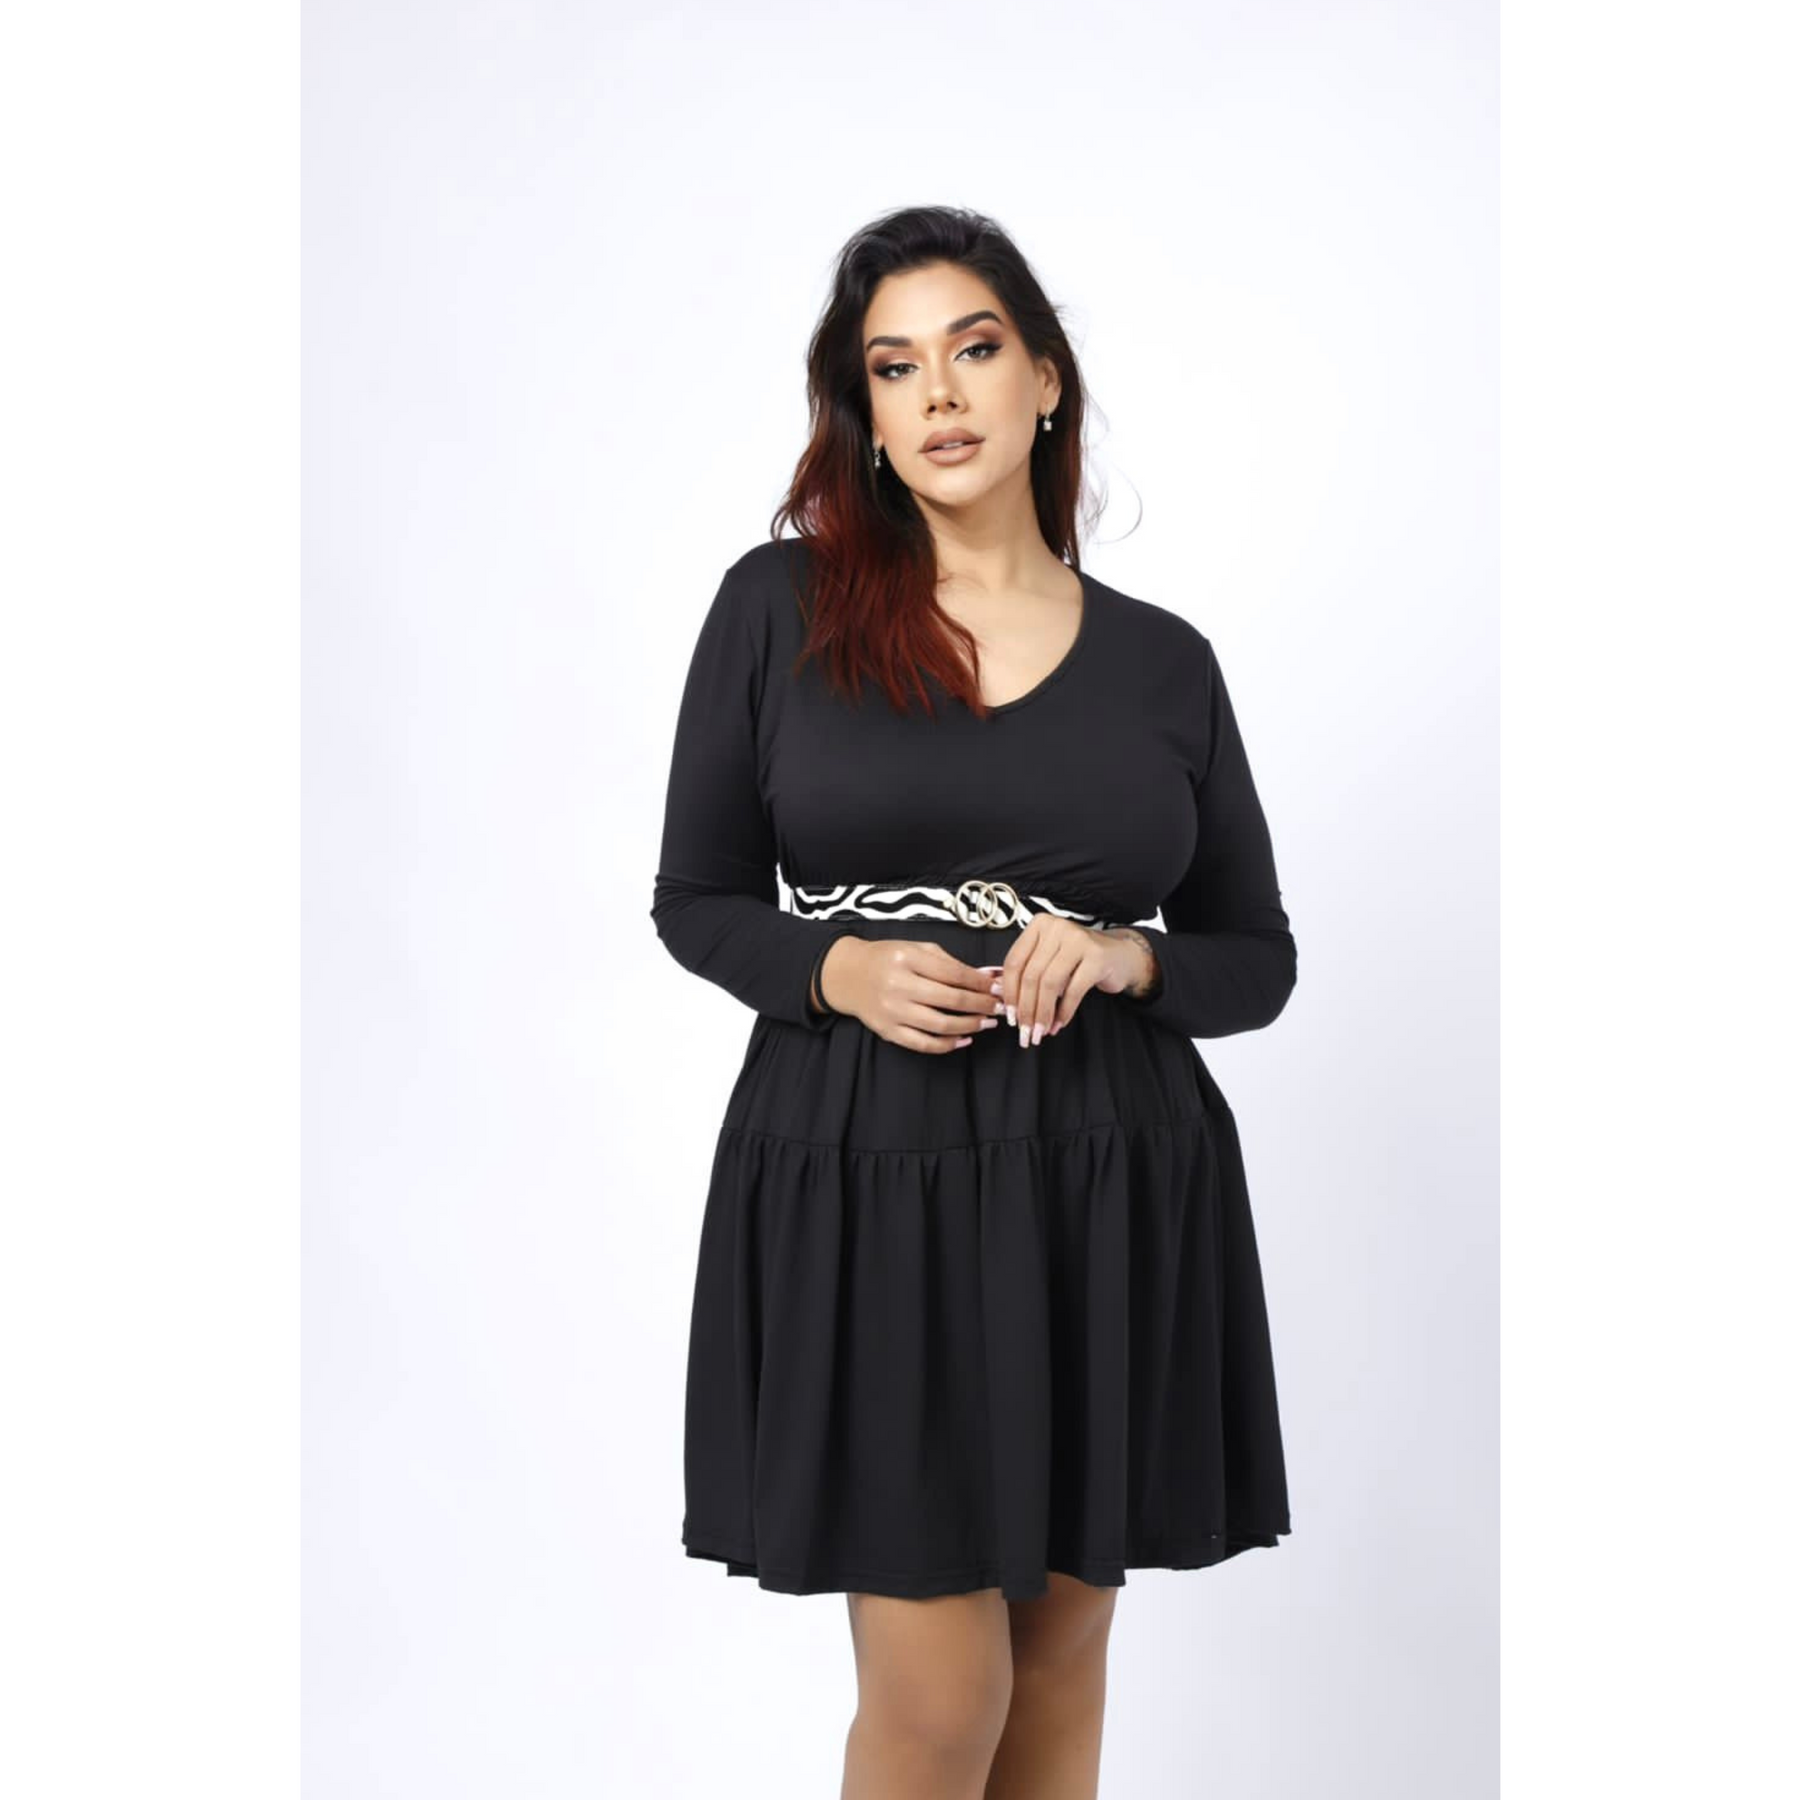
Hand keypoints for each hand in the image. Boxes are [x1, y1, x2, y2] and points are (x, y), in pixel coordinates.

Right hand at [819, 937, 1005, 1054]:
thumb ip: (951, 963)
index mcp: (906, 959)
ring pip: (940, 1025)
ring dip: (970, 1026)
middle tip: (999, 1007)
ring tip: (987, 1023)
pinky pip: (923, 1044)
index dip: (981, 982)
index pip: (954, 973)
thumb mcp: (916, 949)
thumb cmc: (887, 959)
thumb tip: (988, 976)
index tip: (998, 987)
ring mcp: (892, 1011)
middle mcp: (898, 985)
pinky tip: (964, 1039)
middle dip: (981, 1005)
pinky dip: (947, 1044)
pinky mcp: (888, 1031)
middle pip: (951, 999)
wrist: (846, 975)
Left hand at [992, 917, 1158, 1047]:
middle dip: (1026, 1009)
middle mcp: (1057, 928)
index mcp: (1039, 925)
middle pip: (1030, 975)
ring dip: (1043, 1013)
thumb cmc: (1077, 959)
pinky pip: (1073, 990)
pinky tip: (1059, 1024)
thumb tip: (1000, 1000)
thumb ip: (1026, 973)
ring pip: (1049, 984)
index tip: (1010, 1017)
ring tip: (1041, 1031)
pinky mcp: (1097, 957)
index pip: (1014, 962)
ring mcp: (1078, 940)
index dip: (1009, 993)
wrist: (1119, 955)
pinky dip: (1064, 1012)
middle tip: (1024, 1032)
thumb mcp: (1048, 959)